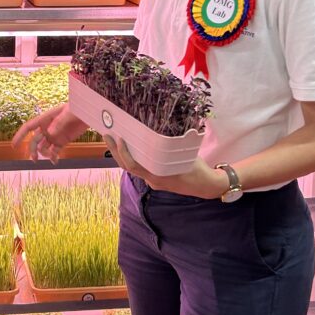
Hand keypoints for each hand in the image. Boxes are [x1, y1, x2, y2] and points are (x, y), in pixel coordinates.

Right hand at [13, 104, 88, 162]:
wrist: (89, 112)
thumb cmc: (78, 107)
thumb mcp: (69, 112)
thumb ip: (59, 122)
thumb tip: (49, 133)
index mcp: (46, 119)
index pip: (29, 127)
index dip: (20, 136)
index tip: (14, 145)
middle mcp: (47, 128)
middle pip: (34, 141)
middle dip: (33, 150)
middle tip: (35, 160)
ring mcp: (54, 135)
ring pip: (43, 147)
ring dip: (45, 154)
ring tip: (53, 157)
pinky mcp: (62, 141)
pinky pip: (54, 151)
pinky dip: (53, 157)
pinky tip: (55, 162)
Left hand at [104, 137, 228, 199]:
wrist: (206, 186)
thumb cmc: (197, 168)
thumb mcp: (184, 154)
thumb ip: (170, 147)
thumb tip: (160, 129)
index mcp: (157, 175)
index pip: (133, 166)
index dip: (123, 153)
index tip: (119, 139)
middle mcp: (153, 180)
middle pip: (128, 167)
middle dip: (115, 152)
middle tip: (107, 135)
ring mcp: (154, 182)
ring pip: (134, 168)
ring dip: (123, 155)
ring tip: (115, 139)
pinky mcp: (157, 181)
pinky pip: (142, 169)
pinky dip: (135, 158)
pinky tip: (133, 148)